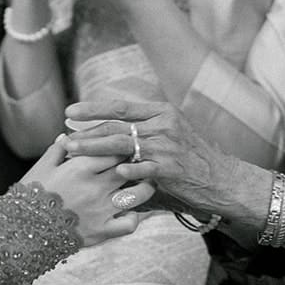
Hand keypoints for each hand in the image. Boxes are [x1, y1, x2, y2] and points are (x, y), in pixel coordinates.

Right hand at [21, 133, 151, 246]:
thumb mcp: (42, 167)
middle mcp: (95, 186)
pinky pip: (129, 224)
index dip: (123, 145)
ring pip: (137, 195)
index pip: (113, 149)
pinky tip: (130, 213)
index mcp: (81, 167)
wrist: (22, 231)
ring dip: (145, 188)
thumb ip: (58, 149)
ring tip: (145, 183)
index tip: (127, 145)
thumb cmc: (30, 194)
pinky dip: (133, 218)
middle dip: (138, 162)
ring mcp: (101, 209)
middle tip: (143, 161)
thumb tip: (68, 136)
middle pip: (130, 168)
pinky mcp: (102, 231)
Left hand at [62, 98, 237, 218]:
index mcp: (161, 112)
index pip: (121, 106)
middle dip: (87, 131)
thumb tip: (112, 121)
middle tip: (64, 136)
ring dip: (94, 149)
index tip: (70, 111)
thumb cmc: (190, 155)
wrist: (220, 177)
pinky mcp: (171, 168)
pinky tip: (114, 172)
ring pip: (123, 145)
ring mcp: (167, 146)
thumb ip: (144, 124)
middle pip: (117, 125)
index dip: (93, 108)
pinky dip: (129, 170)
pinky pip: (145, 168)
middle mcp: (163, 124)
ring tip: (72, 151)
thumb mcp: (170, 129)